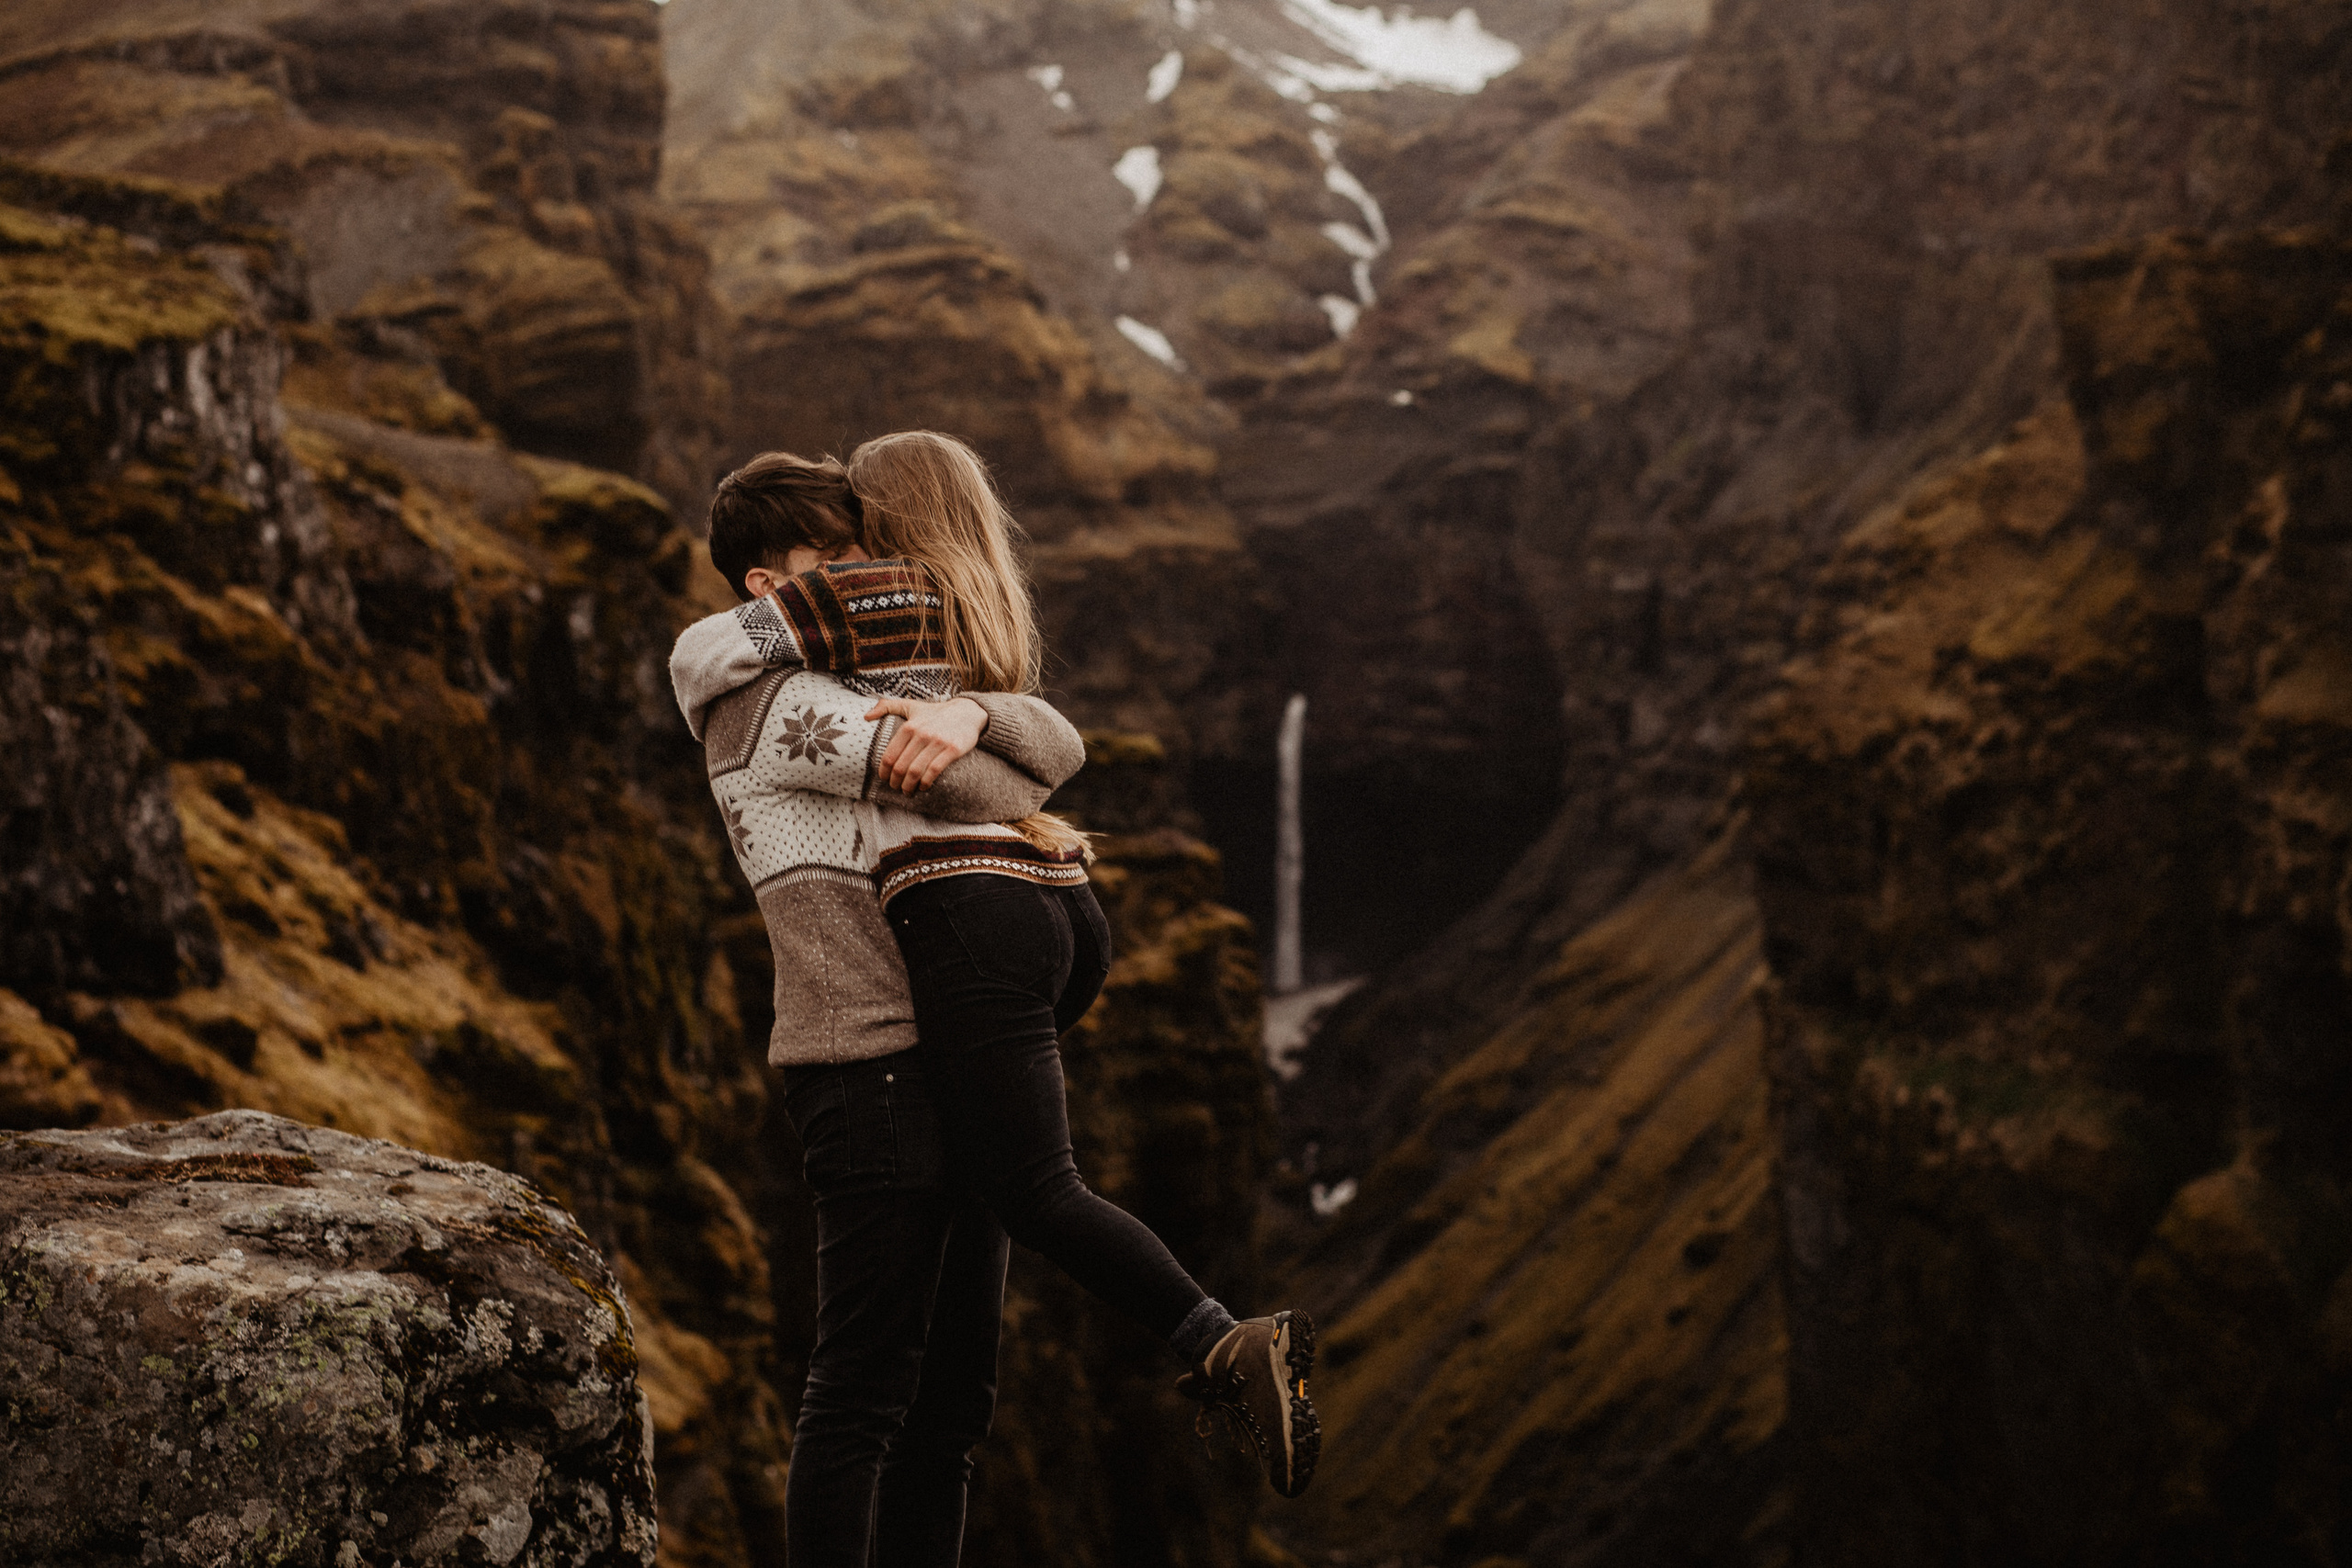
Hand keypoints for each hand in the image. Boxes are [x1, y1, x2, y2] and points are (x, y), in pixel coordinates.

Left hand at [866, 696, 987, 793]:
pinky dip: (926, 783)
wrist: (967, 712)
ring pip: (916, 771)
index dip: (884, 771)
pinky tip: (923, 787)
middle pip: (901, 767)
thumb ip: (886, 706)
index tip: (884, 779)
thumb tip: (866, 717)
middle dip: (895, 782)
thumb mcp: (910, 705)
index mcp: (909, 726)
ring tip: (907, 791)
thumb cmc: (935, 712)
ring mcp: (938, 742)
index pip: (889, 755)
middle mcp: (922, 734)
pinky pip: (934, 771)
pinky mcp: (953, 750)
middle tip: (895, 788)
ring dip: (909, 786)